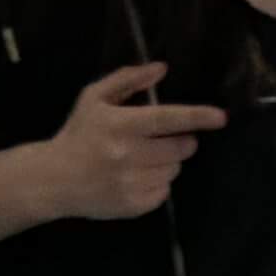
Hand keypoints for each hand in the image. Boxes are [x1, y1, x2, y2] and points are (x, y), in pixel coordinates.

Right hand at [31, 60, 224, 224]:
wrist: (54, 179)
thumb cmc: (78, 133)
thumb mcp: (94, 98)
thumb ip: (128, 80)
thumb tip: (162, 69)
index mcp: (119, 125)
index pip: (167, 119)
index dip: (197, 117)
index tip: (221, 117)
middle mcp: (127, 156)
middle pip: (180, 148)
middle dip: (181, 140)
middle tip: (162, 138)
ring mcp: (131, 184)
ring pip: (174, 170)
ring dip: (167, 162)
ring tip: (142, 158)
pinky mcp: (133, 206)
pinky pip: (164, 192)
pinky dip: (157, 183)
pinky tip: (135, 176)